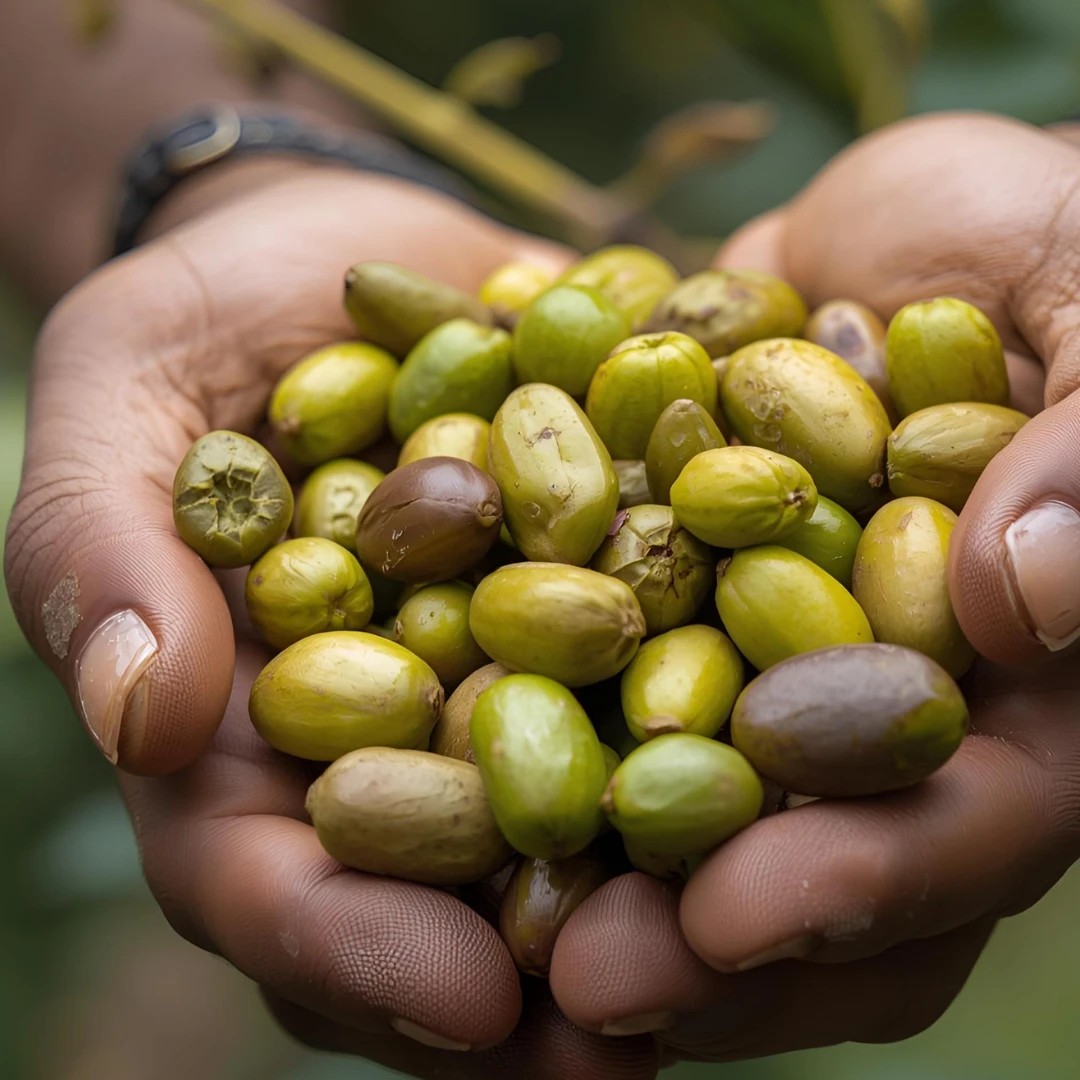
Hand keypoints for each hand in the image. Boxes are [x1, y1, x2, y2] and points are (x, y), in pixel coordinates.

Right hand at [3, 166, 657, 1077]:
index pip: (272, 879)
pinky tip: (809, 774)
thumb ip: (101, 547)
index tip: (462, 1002)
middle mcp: (384, 734)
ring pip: (563, 824)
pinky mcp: (598, 602)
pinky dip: (729, 732)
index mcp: (245, 734)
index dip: (352, 947)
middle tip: (628, 1050)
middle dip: (526, 984)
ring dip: (648, 898)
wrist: (334, 253)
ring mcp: (496, 678)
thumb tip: (147, 708)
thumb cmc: (197, 330)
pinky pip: (663, 683)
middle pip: (435, 898)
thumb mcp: (116, 401)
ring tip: (748, 949)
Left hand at [548, 112, 1079, 1060]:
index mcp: (1023, 680)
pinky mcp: (671, 613)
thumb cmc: (1035, 238)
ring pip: (702, 815)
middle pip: (818, 864)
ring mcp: (772, 670)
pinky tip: (436, 778)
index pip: (968, 818)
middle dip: (706, 936)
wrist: (902, 227)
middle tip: (580, 978)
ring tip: (490, 928)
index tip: (734, 916)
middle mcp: (892, 703)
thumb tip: (1038, 598)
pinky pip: (602, 700)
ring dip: (604, 879)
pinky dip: (532, 747)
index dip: (865, 879)